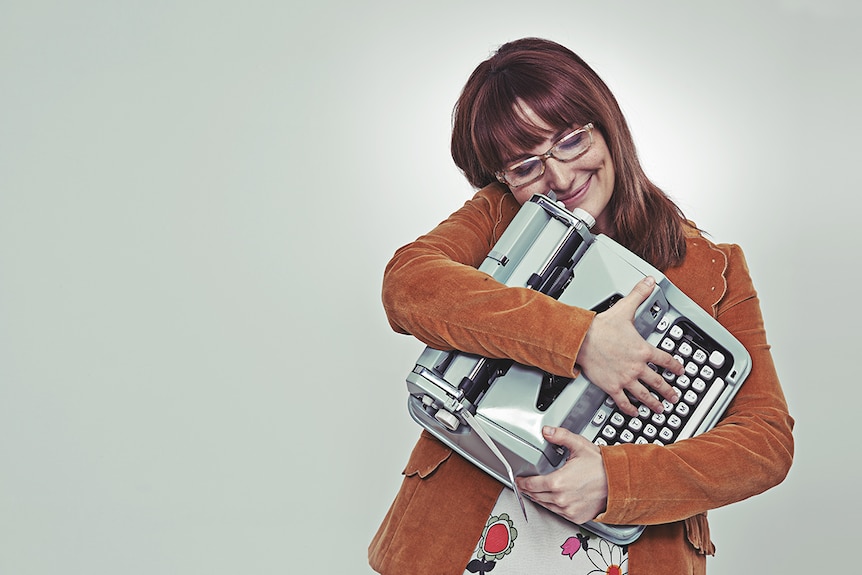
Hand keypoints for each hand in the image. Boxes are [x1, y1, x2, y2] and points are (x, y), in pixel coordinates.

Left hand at [516, 426, 607, 524]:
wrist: (620, 483)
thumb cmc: (601, 466)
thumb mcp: (579, 446)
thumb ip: (561, 436)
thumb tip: (547, 431)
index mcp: (558, 482)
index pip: (531, 485)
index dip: (522, 482)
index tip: (519, 480)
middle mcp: (561, 499)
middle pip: (536, 496)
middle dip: (530, 490)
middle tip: (526, 485)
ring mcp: (568, 510)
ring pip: (546, 505)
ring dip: (540, 498)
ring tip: (538, 490)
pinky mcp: (576, 517)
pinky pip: (558, 513)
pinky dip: (554, 506)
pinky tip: (554, 498)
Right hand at [576, 276, 683, 415]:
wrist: (581, 340)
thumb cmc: (600, 327)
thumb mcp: (625, 309)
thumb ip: (639, 294)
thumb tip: (649, 282)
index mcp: (643, 350)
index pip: (666, 360)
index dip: (676, 366)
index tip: (681, 371)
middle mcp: (637, 367)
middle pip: (658, 382)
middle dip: (669, 391)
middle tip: (675, 398)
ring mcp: (625, 378)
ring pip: (644, 395)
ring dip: (654, 403)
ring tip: (660, 409)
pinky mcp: (612, 386)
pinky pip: (623, 401)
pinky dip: (630, 408)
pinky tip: (634, 412)